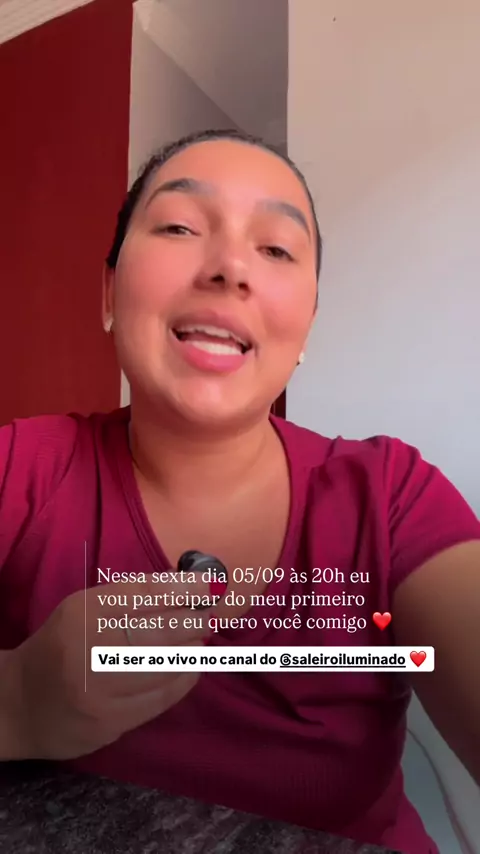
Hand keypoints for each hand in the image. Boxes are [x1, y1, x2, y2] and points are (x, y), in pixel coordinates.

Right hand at [12, 574, 213, 759]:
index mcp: (83, 612)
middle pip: (159, 630)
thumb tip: (185, 587)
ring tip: (199, 642)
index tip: (206, 586)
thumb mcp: (84, 611)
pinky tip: (190, 670)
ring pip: (164, 665)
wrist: (18, 705)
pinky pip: (160, 698)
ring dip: (191, 651)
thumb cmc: (61, 647)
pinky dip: (182, 681)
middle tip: (206, 618)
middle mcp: (89, 646)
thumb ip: (130, 598)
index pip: (143, 593)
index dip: (183, 589)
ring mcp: (100, 688)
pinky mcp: (109, 721)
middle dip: (192, 621)